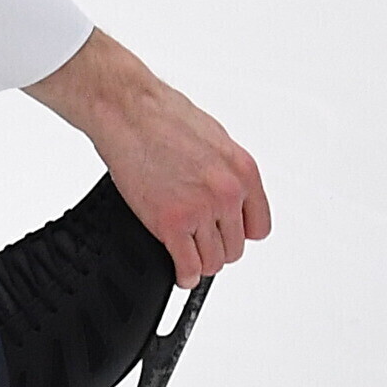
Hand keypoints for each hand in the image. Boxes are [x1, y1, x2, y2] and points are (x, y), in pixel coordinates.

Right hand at [23, 28, 269, 286]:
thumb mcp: (214, 140)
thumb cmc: (163, 116)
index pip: (258, 227)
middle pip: (235, 248)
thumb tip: (223, 194)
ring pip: (214, 260)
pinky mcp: (170, 223)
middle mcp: (228, 194)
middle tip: (199, 242)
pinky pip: (188, 265)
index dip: (239, 233)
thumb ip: (225, 172)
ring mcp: (201, 210)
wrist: (128, 111)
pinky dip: (185, 275)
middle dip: (216, 247)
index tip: (226, 234)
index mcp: (243, 173)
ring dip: (201, 262)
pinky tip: (180, 272)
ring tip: (188, 257)